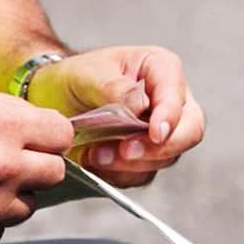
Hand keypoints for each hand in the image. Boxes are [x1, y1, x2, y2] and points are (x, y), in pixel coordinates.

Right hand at [0, 83, 72, 243]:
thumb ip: (3, 110)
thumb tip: (33, 124)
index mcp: (2, 126)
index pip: (62, 135)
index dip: (49, 136)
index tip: (39, 141)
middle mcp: (2, 169)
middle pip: (55, 173)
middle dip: (36, 166)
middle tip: (7, 163)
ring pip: (28, 207)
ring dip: (10, 197)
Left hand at [25, 46, 203, 187]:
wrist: (55, 100)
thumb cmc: (76, 77)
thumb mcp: (88, 73)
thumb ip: (115, 87)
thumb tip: (140, 105)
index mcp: (160, 69)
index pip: (177, 95)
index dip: (170, 116)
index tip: (154, 133)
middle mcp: (168, 102)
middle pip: (189, 131)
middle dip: (158, 147)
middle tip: (125, 151)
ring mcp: (159, 133)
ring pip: (167, 158)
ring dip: (131, 162)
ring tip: (96, 154)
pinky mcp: (145, 158)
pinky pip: (143, 174)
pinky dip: (119, 173)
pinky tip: (96, 160)